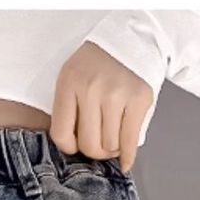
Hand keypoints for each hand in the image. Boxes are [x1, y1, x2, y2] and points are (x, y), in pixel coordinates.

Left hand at [49, 41, 153, 172]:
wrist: (131, 40)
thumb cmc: (98, 64)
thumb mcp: (73, 75)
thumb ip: (68, 106)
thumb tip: (71, 147)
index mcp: (69, 82)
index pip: (60, 133)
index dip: (69, 146)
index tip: (76, 144)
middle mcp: (91, 88)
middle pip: (89, 144)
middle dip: (94, 150)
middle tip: (99, 142)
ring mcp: (116, 94)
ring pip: (110, 145)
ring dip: (111, 148)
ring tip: (112, 136)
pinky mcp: (138, 99)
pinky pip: (130, 141)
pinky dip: (127, 156)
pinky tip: (125, 159)